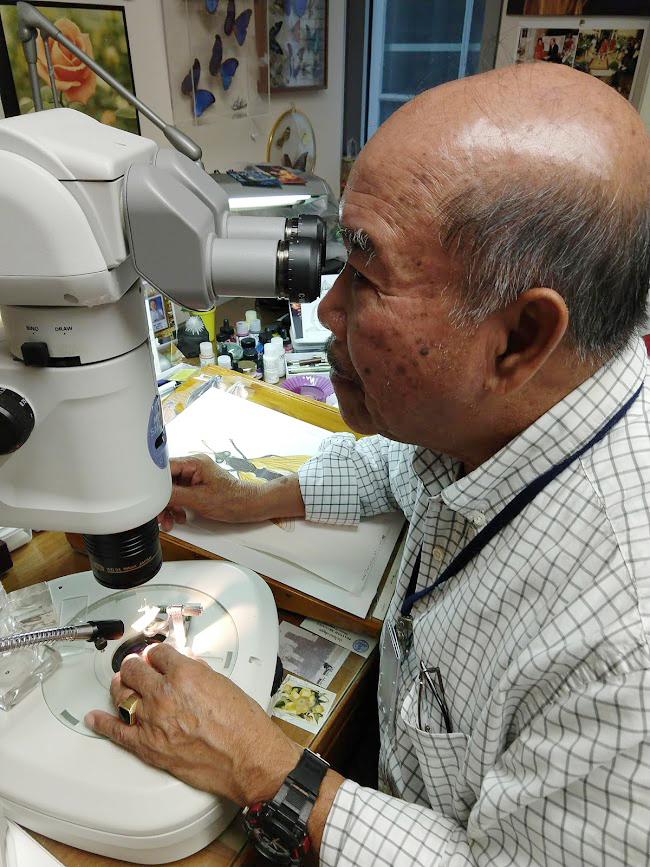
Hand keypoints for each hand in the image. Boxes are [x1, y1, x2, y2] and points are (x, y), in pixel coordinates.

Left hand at [84, 643, 301, 806]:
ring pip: (121, 694)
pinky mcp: (147, 746)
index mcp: (184, 674)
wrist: (246, 759)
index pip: (158, 652)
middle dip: (135, 665)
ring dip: (120, 685)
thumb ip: (200, 672)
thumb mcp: (224, 684)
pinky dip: (102, 723)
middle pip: (133, 669)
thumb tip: (188, 665)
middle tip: (136, 666)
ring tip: (120, 684)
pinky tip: (96, 717)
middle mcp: (164, 694)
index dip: (156, 653)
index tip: (155, 656)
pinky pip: (116, 731)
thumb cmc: (242, 725)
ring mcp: (152, 720)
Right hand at [158, 455, 261, 530]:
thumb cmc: (232, 500)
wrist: (249, 506)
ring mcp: (196, 475)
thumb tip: (155, 495)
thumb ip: (175, 495)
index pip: (164, 468)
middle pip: (166, 481)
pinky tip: (179, 517)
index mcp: (194, 462)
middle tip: (161, 516)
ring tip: (171, 520)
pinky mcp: (197, 485)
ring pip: (171, 490)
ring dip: (169, 506)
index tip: (148, 497)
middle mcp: (194, 466)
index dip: (154, 483)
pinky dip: (177, 507)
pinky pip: (180, 494)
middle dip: (162, 500)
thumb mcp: (199, 500)